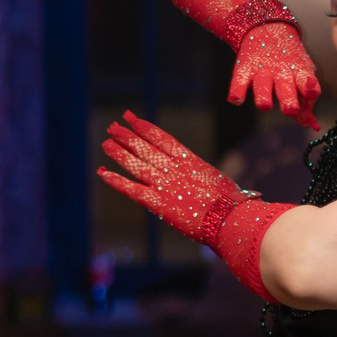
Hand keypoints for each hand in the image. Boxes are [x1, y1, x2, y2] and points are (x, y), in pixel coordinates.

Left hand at [97, 113, 242, 245]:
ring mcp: (165, 185)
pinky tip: (103, 172)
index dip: (145, 128)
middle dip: (128, 136)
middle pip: (146, 148)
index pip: (163, 139)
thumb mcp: (221, 183)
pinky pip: (132, 189)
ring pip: (136, 164)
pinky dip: (117, 181)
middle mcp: (175, 169)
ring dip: (119, 153)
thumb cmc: (233, 204)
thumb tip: (213, 181)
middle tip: (113, 127)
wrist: (231, 218)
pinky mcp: (159, 203)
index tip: (133, 118)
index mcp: (191, 161)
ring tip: (106, 143)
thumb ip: (209, 180)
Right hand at [227, 19, 320, 129]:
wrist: (266, 29)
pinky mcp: (244, 69)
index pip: (305, 80)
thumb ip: (306, 104)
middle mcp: (280, 72)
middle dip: (288, 98)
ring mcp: (262, 71)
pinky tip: (236, 100)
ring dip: (263, 95)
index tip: (312, 92)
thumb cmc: (289, 62)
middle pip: (285, 86)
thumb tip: (312, 126)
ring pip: (262, 84)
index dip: (309, 87)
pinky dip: (236, 90)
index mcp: (298, 73)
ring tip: (265, 106)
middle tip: (290, 110)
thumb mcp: (301, 77)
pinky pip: (238, 81)